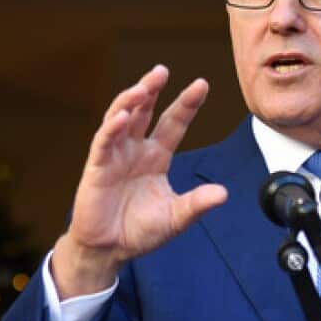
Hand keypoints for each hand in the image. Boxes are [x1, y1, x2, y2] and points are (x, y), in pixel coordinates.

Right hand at [50, 65, 227, 298]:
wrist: (109, 250)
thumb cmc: (139, 231)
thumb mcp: (175, 217)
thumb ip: (196, 203)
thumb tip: (223, 193)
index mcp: (156, 157)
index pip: (173, 123)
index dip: (186, 104)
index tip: (201, 84)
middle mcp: (135, 150)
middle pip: (145, 111)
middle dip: (152, 89)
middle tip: (162, 70)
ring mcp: (115, 155)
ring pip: (121, 118)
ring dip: (131, 101)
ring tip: (143, 86)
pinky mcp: (97, 167)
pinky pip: (104, 141)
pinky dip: (112, 127)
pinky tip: (123, 116)